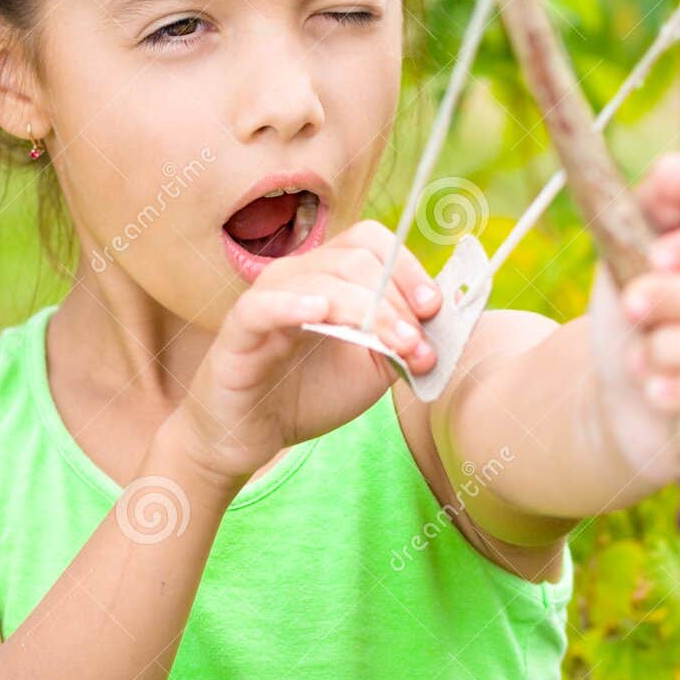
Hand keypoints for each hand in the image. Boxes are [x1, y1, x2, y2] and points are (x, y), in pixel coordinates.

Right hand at [176, 218, 443, 483]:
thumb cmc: (307, 394)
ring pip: (322, 281)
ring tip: (398, 346)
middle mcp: (297, 276)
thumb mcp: (369, 369)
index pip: (371, 243)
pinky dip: (293, 304)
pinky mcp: (238, 330)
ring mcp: (266, 298)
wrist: (251, 435)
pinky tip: (319, 312)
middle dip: (397, 301)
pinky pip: (263, 306)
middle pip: (354, 260)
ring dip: (370, 313)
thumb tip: (440, 322)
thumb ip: (401, 343)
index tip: (434, 309)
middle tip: (418, 344)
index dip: (408, 268)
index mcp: (329, 276)